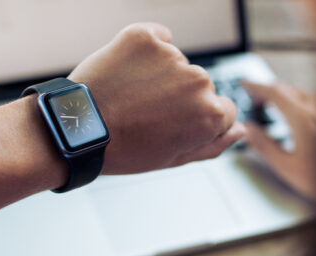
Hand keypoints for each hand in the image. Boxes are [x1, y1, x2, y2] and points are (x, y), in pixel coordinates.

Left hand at [68, 23, 245, 174]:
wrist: (76, 128)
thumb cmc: (122, 149)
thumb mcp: (172, 159)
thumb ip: (213, 145)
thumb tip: (239, 131)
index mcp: (210, 114)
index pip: (223, 110)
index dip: (196, 120)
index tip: (171, 124)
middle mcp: (197, 82)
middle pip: (200, 85)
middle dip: (179, 97)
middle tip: (144, 113)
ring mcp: (172, 56)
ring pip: (177, 63)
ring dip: (160, 75)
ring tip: (130, 95)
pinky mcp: (145, 37)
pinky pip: (158, 37)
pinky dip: (146, 49)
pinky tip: (127, 71)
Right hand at [242, 81, 315, 201]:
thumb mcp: (287, 167)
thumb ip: (265, 146)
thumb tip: (249, 130)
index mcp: (302, 119)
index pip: (274, 93)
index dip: (257, 86)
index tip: (246, 84)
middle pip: (289, 89)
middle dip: (270, 91)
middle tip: (257, 99)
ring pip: (305, 93)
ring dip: (287, 95)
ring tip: (277, 106)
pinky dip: (303, 102)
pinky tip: (304, 113)